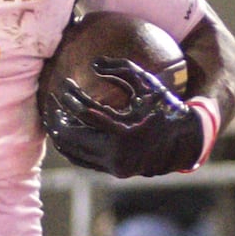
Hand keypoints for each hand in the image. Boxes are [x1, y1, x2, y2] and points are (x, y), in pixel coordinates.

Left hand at [39, 51, 211, 177]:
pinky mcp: (112, 171)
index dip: (71, 97)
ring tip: (53, 114)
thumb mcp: (148, 84)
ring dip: (59, 132)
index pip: (86, 113)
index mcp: (126, 132)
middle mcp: (118, 154)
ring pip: (73, 151)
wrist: (184, 142)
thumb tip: (93, 64)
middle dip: (57, 117)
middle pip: (72, 136)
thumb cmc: (164, 107)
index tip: (65, 83)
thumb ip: (122, 68)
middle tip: (50, 100)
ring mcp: (114, 166)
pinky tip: (65, 128)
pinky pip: (81, 159)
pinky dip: (70, 145)